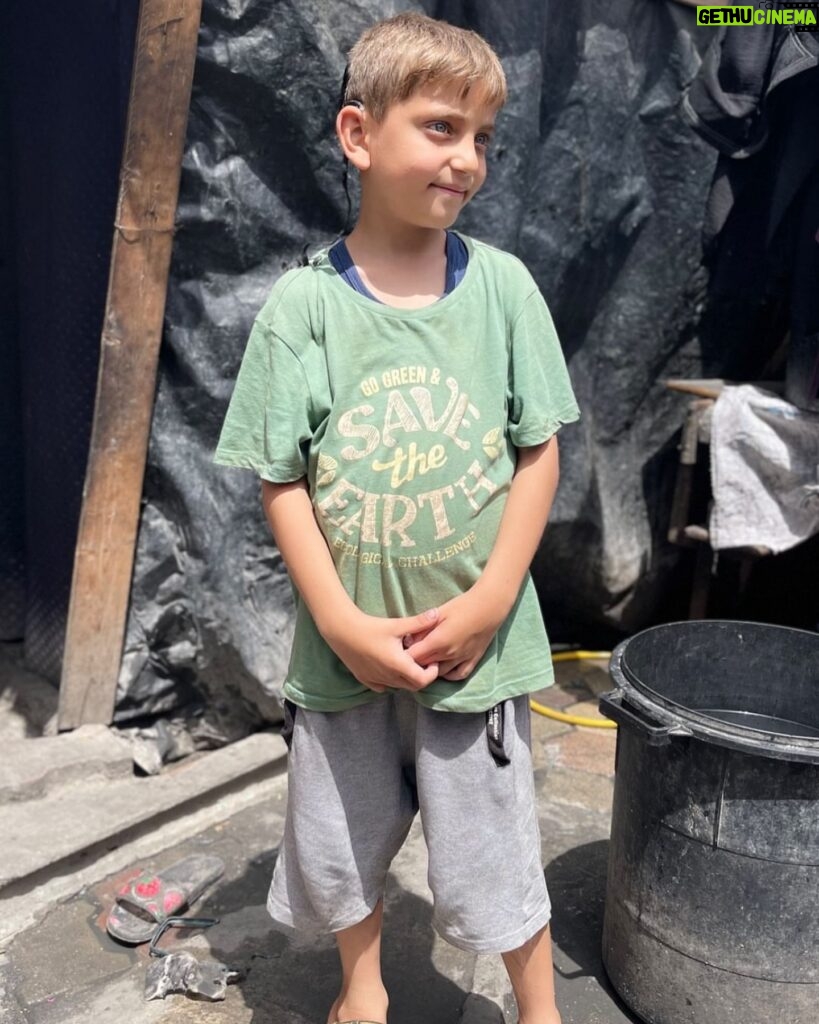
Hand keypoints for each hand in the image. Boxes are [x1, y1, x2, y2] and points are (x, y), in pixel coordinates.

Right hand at [323, 607, 440, 692]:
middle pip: (413, 686)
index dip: (432, 673)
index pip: (423, 680)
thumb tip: (436, 614)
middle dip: (422, 676)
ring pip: (399, 687)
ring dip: (407, 678)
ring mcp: (376, 680)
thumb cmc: (370, 628)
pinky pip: (383, 687)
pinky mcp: (365, 680)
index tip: (432, 660)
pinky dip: (391, 680)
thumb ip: (418, 622)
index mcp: (399, 665)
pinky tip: (389, 666)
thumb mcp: (396, 625)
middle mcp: (389, 677)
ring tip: (406, 661)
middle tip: (423, 661)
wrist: (342, 632)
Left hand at [403, 586, 503, 680]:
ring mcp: (462, 659)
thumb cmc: (463, 605)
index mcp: (438, 641)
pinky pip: (458, 675)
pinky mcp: (473, 660)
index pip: (414, 656)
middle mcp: (449, 654)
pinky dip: (449, 674)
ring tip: (426, 660)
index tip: (401, 648)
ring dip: (431, 668)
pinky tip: (444, 667)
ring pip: (440, 673)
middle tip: (411, 654)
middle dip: (415, 662)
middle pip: (425, 666)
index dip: (405, 654)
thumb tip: (409, 638)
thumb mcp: (440, 612)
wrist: (490, 606)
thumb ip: (423, 627)